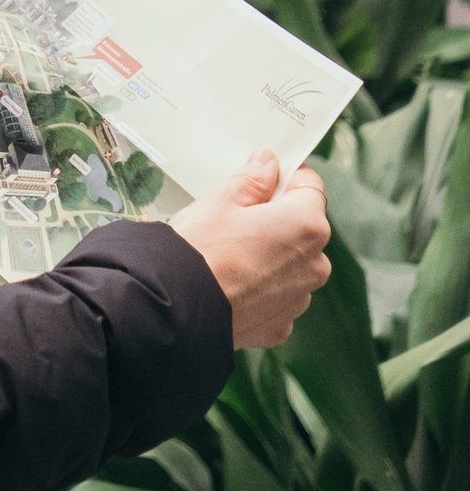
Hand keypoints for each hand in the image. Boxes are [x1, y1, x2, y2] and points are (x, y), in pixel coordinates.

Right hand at [170, 150, 330, 348]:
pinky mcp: (280, 326)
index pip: (310, 187)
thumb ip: (253, 180)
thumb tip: (268, 164)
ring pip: (290, 265)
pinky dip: (259, 289)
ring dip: (269, 256)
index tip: (263, 178)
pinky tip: (230, 284)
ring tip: (229, 256)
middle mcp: (314, 265)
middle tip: (236, 219)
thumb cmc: (199, 249)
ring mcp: (298, 299)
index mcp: (306, 226)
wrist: (175, 309)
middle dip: (277, 220)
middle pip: (302, 229)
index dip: (285, 178)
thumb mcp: (221, 200)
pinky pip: (276, 297)